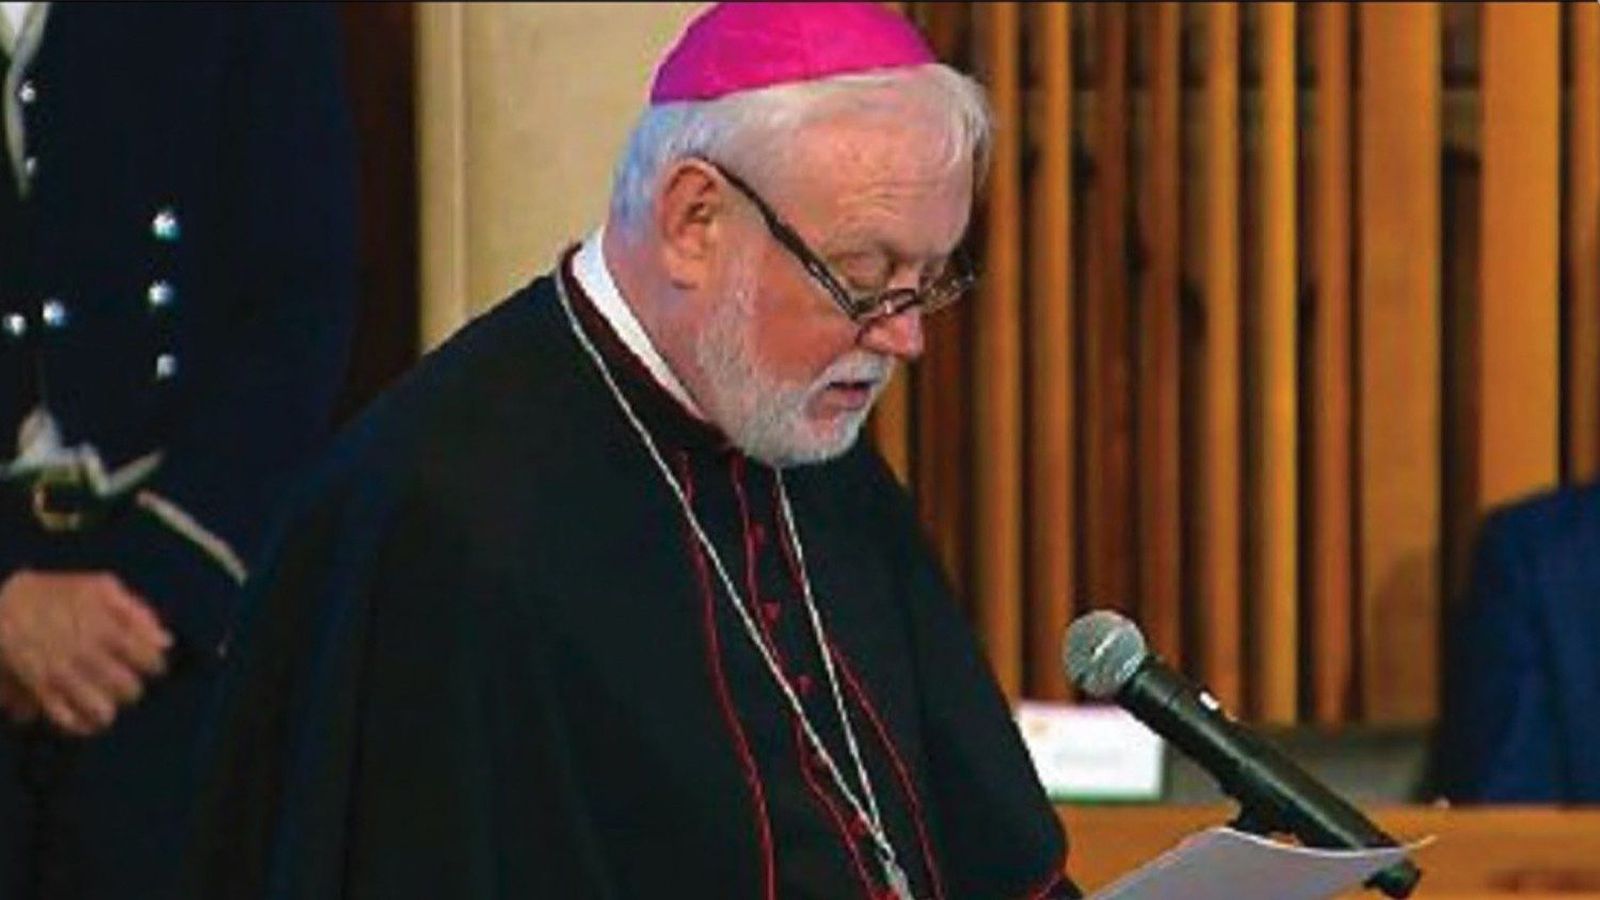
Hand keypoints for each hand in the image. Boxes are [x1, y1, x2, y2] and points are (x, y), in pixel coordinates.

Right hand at [0, 570, 171, 735]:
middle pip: (130, 690)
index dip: (155, 665)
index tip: (150, 665)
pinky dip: (82, 724)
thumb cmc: (58, 592)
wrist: (2, 603)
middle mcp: (87, 655)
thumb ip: (138, 612)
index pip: (149, 660)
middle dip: (132, 688)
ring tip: (106, 700)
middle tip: (125, 682)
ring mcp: (63, 676)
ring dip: (110, 708)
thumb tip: (166, 641)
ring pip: (103, 712)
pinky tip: (86, 717)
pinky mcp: (41, 691)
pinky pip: (69, 722)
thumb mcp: (101, 587)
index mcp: (106, 628)